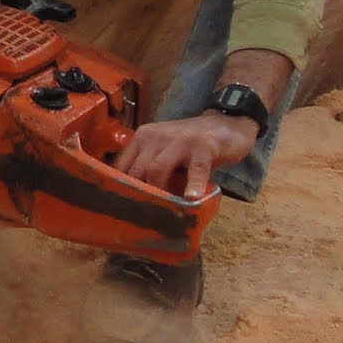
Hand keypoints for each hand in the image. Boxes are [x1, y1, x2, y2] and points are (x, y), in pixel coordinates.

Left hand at [118, 113, 258, 200]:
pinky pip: (195, 169)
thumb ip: (149, 168)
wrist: (225, 124)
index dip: (118, 187)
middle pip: (137, 169)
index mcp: (143, 138)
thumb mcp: (164, 151)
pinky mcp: (203, 147)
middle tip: (138, 218)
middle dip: (136, 194)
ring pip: (158, 168)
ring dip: (157, 191)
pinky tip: (191, 199)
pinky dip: (192, 185)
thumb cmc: (190, 144)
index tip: (117, 208)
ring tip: (160, 211)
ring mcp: (180, 141)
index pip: (122, 164)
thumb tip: (133, 199)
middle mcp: (156, 137)